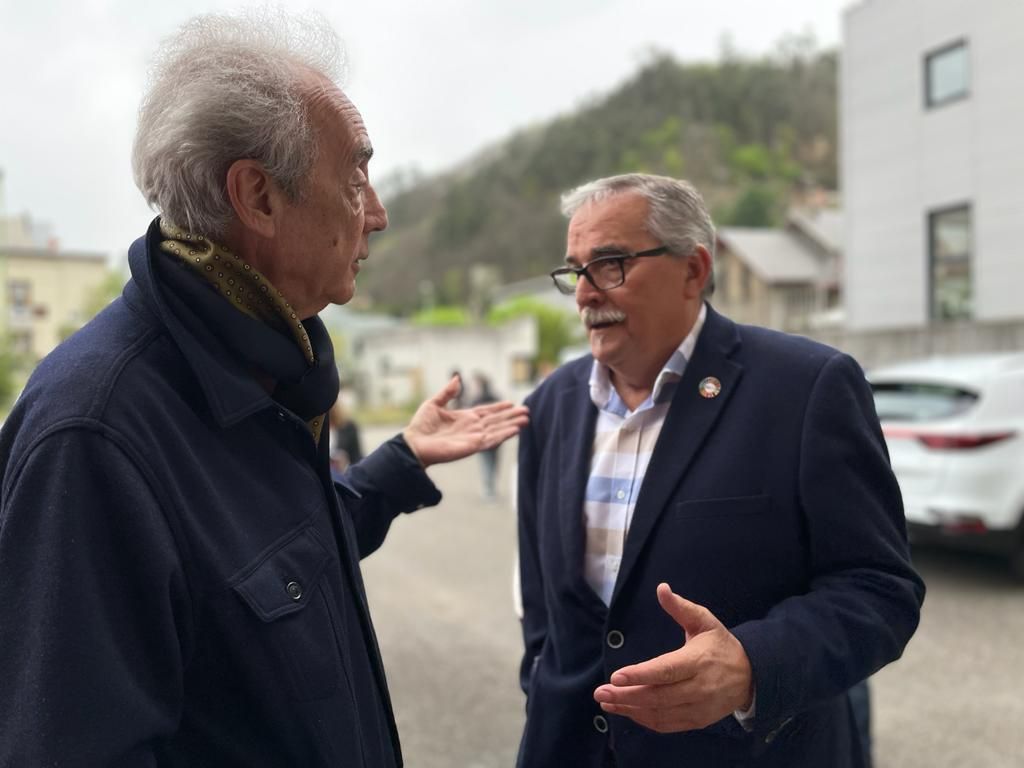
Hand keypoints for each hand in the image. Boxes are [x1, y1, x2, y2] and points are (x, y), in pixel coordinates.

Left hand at [403, 375, 528, 467]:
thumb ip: (447, 392)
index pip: (486, 411)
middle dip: (511, 416)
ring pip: (498, 430)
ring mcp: (473, 437)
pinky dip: (504, 435)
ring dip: (512, 425)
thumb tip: (458, 378)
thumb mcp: (434, 403)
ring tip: (526, 420)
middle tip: (526, 411)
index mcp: (464, 417)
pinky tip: (515, 430)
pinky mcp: (473, 446)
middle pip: (496, 420)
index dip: (499, 408)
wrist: (414, 443)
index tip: (512, 403)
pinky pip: (492, 440)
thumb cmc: (421, 426)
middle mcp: (471, 428)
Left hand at [593, 583, 753, 732]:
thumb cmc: (720, 645)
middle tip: (600, 692)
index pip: (666, 671)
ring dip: (630, 710)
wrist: (751, 677)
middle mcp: (698, 688)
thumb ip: (681, 608)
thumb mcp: (705, 621)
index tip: (616, 675)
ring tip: (606, 702)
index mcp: (698, 661)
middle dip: (626, 695)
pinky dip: (644, 720)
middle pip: (658, 696)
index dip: (640, 675)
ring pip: (660, 713)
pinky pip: (667, 724)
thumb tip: (661, 588)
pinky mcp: (697, 721)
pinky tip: (627, 711)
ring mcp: (698, 708)